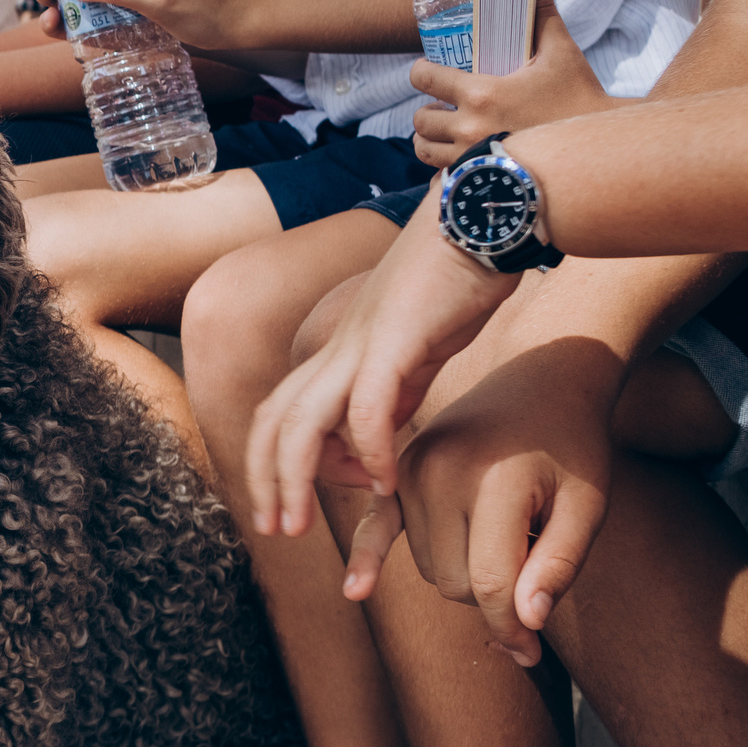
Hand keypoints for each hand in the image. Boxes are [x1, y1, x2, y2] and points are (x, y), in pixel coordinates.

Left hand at [243, 196, 522, 533]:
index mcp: (340, 352)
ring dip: (295, 478)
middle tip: (274, 531)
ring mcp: (361, 343)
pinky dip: (368, 451)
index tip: (296, 506)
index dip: (275, 464)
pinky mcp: (395, 339)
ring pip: (301, 420)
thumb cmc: (455, 279)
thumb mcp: (414, 351)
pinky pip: (366, 406)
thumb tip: (378, 437)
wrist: (481, 215)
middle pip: (274, 420)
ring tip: (303, 525)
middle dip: (265, 481)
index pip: (281, 412)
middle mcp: (339, 349)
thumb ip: (392, 392)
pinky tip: (383, 484)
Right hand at [344, 337, 621, 665]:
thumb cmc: (574, 447)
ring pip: (429, 567)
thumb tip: (524, 624)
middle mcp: (439, 473)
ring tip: (507, 531)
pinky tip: (355, 591)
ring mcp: (411, 470)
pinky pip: (376, 527)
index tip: (533, 653)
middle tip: (534, 567)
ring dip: (465, 573)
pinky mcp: (398, 470)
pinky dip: (367, 559)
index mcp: (493, 481)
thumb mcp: (589, 505)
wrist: (541, 379)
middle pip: (453, 583)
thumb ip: (558, 565)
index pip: (489, 585)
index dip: (512, 629)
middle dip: (493, 597)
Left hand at [409, 0, 609, 165]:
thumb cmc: (580, 96)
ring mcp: (471, 161)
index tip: (429, 72)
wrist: (600, 149)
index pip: (424, 78)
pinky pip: (442, 180)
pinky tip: (458, 160)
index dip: (422, 72)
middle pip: (420, 120)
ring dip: (430, 140)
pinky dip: (445, 170)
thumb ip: (541, 13)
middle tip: (443, 105)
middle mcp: (469, 129)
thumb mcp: (562, 52)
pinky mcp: (480, 184)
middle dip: (428, 111)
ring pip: (424, 150)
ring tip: (445, 131)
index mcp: (482, 94)